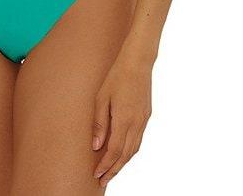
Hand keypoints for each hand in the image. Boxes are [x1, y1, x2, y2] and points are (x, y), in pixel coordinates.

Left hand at [92, 59, 151, 187]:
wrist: (138, 62)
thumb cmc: (116, 76)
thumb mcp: (101, 98)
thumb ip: (99, 123)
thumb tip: (95, 146)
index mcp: (124, 119)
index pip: (114, 151)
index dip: (106, 165)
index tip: (97, 175)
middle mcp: (137, 123)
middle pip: (126, 155)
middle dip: (114, 170)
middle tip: (103, 180)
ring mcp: (144, 120)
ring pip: (134, 149)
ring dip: (123, 162)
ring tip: (112, 170)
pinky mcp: (146, 116)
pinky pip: (138, 139)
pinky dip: (130, 151)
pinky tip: (122, 152)